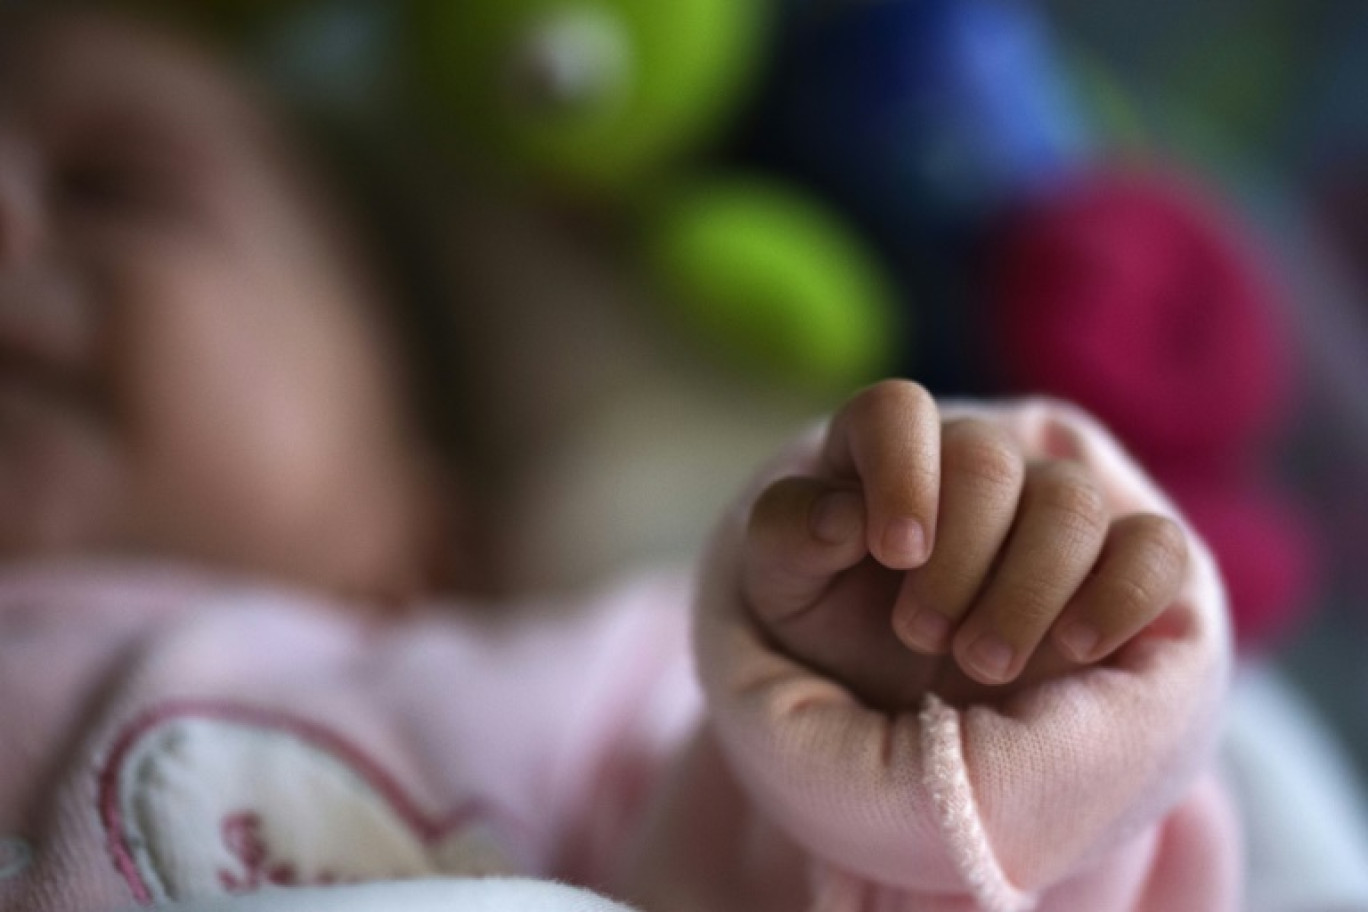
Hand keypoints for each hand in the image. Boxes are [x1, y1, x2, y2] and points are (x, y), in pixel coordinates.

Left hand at [741, 380, 1189, 707]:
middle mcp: (973, 462)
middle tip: (921, 635)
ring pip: (1070, 503)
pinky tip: (1074, 648)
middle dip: (958, 555)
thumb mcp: (783, 587)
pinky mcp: (1122, 558)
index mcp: (883, 448)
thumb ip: (789, 534)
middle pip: (986, 460)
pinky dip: (1120, 597)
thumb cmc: (829, 625)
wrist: (892, 695)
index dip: (902, 472)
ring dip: (1025, 591)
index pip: (896, 411)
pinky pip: (1154, 549)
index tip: (896, 551)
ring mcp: (1053, 506)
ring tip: (980, 664)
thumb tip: (841, 512)